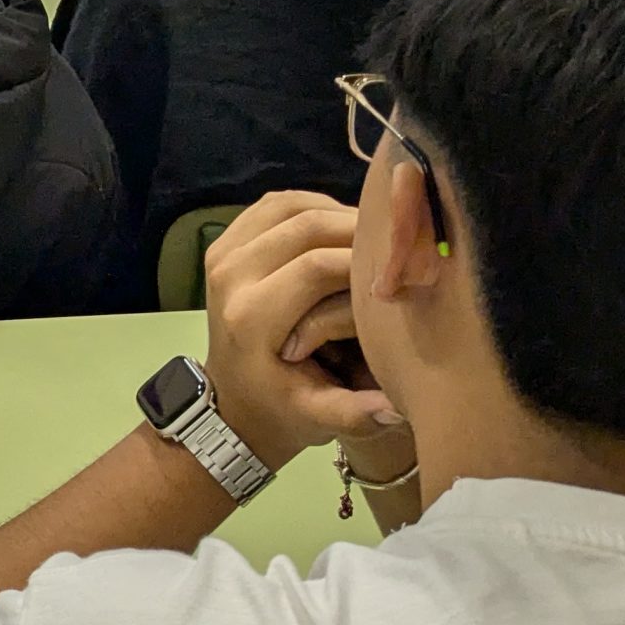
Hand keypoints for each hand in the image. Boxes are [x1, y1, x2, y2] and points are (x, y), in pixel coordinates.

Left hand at [199, 192, 401, 471]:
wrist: (232, 400)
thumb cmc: (282, 409)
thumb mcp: (318, 420)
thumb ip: (355, 413)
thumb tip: (397, 407)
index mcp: (251, 318)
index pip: (315, 266)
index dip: (363, 258)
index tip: (403, 265)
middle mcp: (231, 277)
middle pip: (303, 227)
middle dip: (356, 227)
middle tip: (398, 239)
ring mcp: (221, 254)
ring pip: (288, 206)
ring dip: (334, 210)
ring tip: (373, 231)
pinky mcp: (223, 242)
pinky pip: (272, 204)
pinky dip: (311, 205)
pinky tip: (340, 223)